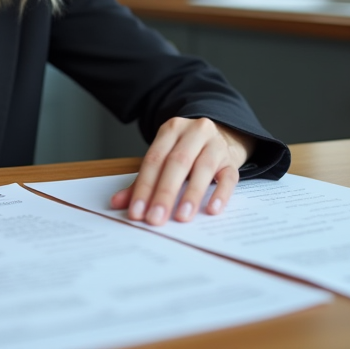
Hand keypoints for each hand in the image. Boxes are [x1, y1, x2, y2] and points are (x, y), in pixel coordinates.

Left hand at [110, 117, 254, 225]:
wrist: (221, 136)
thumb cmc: (185, 153)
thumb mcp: (163, 159)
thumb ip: (141, 181)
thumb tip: (117, 203)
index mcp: (171, 130)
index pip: (154, 159)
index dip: (144, 186)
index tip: (136, 212)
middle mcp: (194, 132)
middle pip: (177, 162)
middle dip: (164, 193)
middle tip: (156, 219)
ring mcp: (216, 144)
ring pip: (203, 168)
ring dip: (191, 195)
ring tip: (181, 218)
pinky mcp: (232, 160)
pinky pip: (229, 177)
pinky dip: (220, 194)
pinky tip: (212, 210)